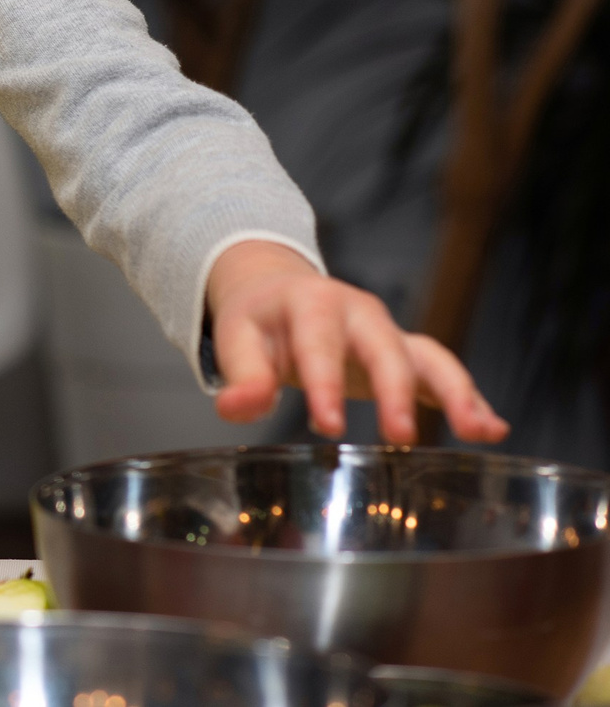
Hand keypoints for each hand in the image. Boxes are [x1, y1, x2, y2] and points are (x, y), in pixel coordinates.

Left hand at [207, 241, 507, 444]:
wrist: (279, 291)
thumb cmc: (259, 321)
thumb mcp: (238, 338)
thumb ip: (241, 375)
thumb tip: (236, 408)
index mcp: (311, 303)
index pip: (319, 343)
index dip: (323, 383)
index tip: (327, 427)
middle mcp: (359, 312)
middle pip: (384, 347)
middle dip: (394, 390)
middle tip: (399, 437)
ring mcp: (388, 332)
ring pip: (428, 357)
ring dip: (455, 392)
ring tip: (478, 431)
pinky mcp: (406, 353)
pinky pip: (443, 372)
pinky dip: (470, 398)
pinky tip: (493, 430)